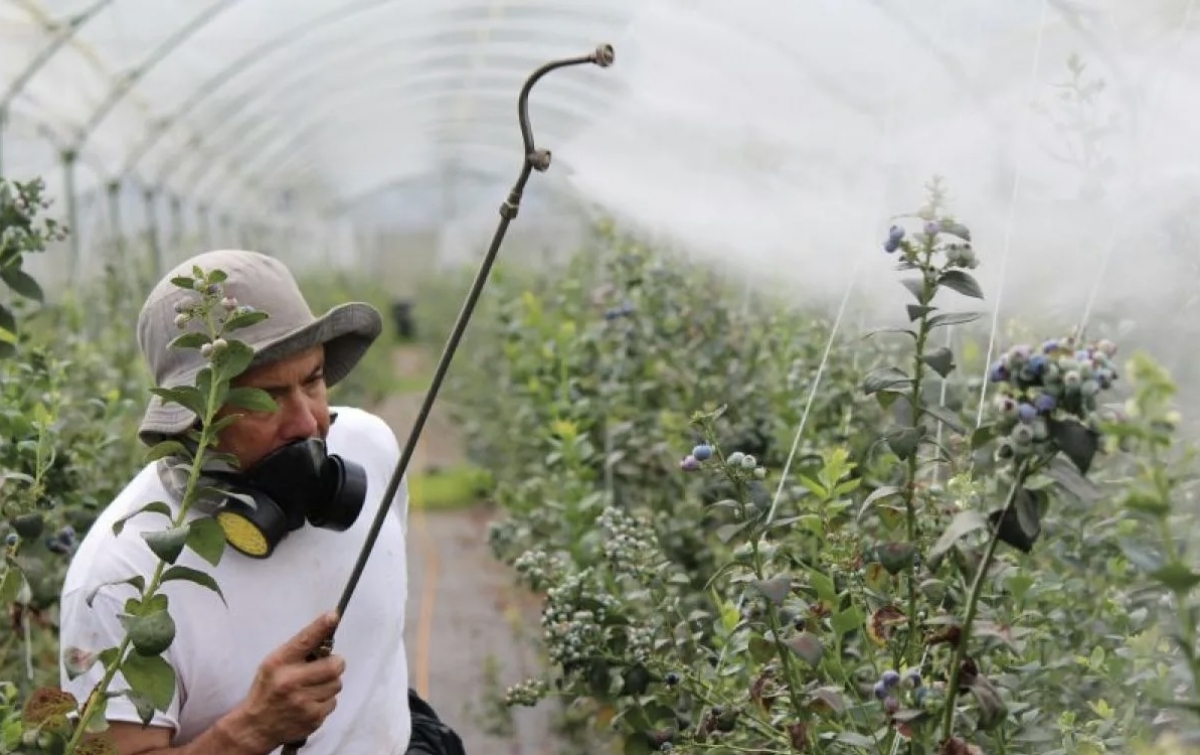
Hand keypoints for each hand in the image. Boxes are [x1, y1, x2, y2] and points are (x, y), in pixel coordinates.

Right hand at [226, 611, 344, 751]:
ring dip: (330, 683)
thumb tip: (326, 637)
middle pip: (333, 666)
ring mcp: (303, 702)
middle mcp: (291, 682)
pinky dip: (326, 701)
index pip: (304, 641)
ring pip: (336, 684)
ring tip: (314, 687)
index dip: (321, 627)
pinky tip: (311, 702)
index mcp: (279, 664)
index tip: (333, 615)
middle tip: (328, 665)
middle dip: (335, 663)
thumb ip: (297, 652)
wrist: (256, 727)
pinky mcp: (313, 718)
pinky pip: (333, 702)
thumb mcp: (273, 665)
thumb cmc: (267, 690)